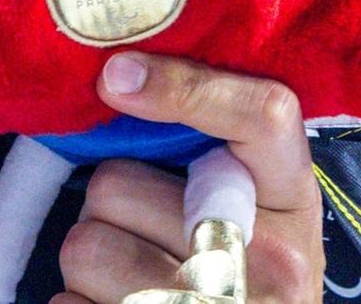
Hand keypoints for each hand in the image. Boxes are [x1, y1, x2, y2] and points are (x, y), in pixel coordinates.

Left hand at [54, 52, 324, 303]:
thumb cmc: (247, 265)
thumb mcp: (255, 203)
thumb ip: (207, 147)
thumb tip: (115, 80)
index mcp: (292, 203)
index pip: (264, 116)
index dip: (181, 87)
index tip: (113, 79)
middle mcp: (272, 262)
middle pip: (116, 185)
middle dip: (108, 204)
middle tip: (140, 227)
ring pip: (85, 247)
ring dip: (89, 258)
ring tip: (130, 274)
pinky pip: (68, 303)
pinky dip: (78, 303)